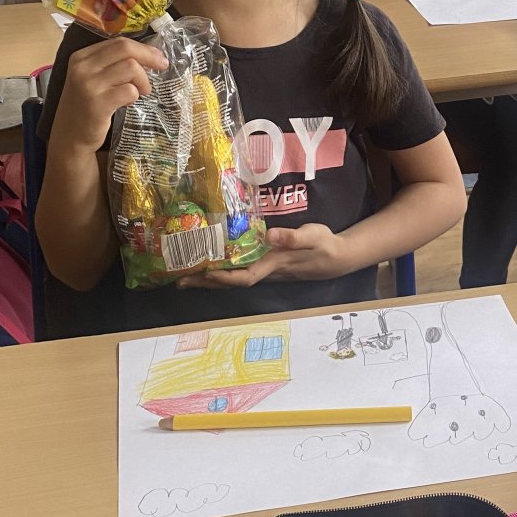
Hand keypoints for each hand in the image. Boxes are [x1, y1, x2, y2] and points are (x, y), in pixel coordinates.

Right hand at [50, 37, 167, 154]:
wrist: (70, 136)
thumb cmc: (87, 105)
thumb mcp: (92, 78)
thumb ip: (112, 64)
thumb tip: (150, 55)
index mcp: (81, 56)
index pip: (118, 42)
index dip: (143, 48)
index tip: (158, 56)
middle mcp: (82, 67)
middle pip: (125, 49)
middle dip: (149, 57)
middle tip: (162, 67)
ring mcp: (88, 85)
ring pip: (131, 68)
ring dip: (143, 80)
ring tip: (140, 92)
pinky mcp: (97, 104)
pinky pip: (129, 91)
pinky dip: (135, 96)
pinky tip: (127, 102)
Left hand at [178, 223, 347, 286]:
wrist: (337, 257)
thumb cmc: (324, 245)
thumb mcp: (313, 236)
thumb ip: (293, 236)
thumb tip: (270, 235)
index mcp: (274, 265)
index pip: (245, 276)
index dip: (224, 276)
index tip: (204, 272)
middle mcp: (266, 271)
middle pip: (231, 282)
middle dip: (206, 281)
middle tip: (179, 280)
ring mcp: (265, 271)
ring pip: (232, 278)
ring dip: (209, 278)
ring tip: (185, 277)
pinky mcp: (266, 266)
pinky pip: (238, 271)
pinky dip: (222, 271)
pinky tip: (211, 267)